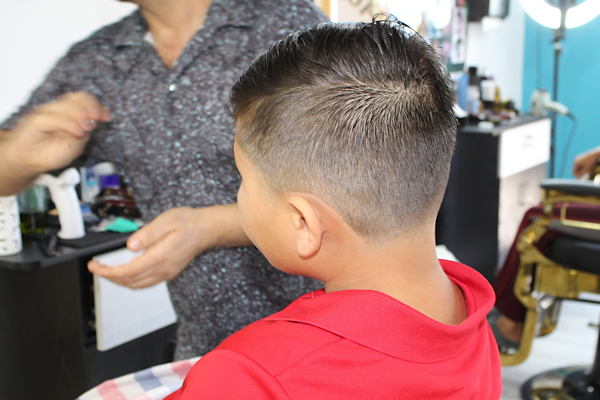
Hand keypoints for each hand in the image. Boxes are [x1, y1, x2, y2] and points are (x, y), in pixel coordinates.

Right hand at [8, 92, 110, 174]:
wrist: (30, 160)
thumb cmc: (52, 152)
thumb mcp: (76, 145)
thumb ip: (85, 133)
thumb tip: (94, 121)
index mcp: (70, 112)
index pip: (84, 100)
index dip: (97, 106)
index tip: (107, 116)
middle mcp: (59, 109)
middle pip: (78, 99)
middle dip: (92, 107)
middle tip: (99, 118)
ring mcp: (47, 113)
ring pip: (67, 106)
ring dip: (81, 115)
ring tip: (88, 128)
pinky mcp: (36, 120)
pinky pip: (53, 118)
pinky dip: (68, 124)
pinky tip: (78, 132)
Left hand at [88, 204, 250, 288]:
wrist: (206, 229)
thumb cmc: (188, 223)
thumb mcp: (166, 220)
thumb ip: (147, 234)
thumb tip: (130, 245)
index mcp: (161, 256)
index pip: (129, 271)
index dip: (109, 271)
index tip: (95, 266)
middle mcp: (164, 268)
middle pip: (130, 281)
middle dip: (109, 277)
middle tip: (96, 268)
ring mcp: (167, 272)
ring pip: (137, 285)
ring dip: (119, 281)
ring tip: (106, 271)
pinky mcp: (168, 272)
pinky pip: (145, 283)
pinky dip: (131, 281)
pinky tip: (125, 274)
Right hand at [573, 147, 599, 178]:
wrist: (595, 154)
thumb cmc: (591, 162)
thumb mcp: (586, 169)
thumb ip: (581, 174)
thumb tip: (577, 178)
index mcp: (576, 163)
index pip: (574, 172)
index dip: (578, 175)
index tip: (583, 175)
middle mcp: (575, 160)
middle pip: (575, 169)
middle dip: (579, 171)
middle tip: (586, 172)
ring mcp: (577, 158)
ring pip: (577, 166)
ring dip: (581, 168)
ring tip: (587, 168)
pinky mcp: (579, 157)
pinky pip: (579, 163)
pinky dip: (582, 165)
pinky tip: (586, 164)